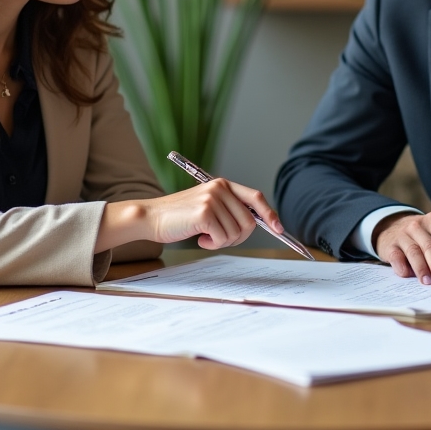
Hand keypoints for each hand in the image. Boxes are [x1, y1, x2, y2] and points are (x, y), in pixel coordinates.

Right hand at [95, 178, 284, 252]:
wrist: (151, 217)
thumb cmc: (179, 217)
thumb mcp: (208, 207)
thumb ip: (229, 210)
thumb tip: (258, 223)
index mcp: (222, 184)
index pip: (255, 197)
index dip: (269, 214)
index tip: (279, 228)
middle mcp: (220, 188)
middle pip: (249, 221)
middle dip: (238, 237)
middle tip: (218, 238)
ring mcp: (212, 199)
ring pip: (236, 233)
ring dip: (222, 241)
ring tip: (205, 235)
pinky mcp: (204, 213)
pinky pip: (222, 238)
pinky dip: (212, 244)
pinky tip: (199, 238)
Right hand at [374, 211, 430, 285]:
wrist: (392, 227)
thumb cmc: (422, 236)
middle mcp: (418, 225)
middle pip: (430, 247)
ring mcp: (402, 234)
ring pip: (414, 252)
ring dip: (422, 269)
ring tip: (428, 282)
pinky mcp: (389, 245)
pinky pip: (396, 256)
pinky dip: (402, 267)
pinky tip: (407, 275)